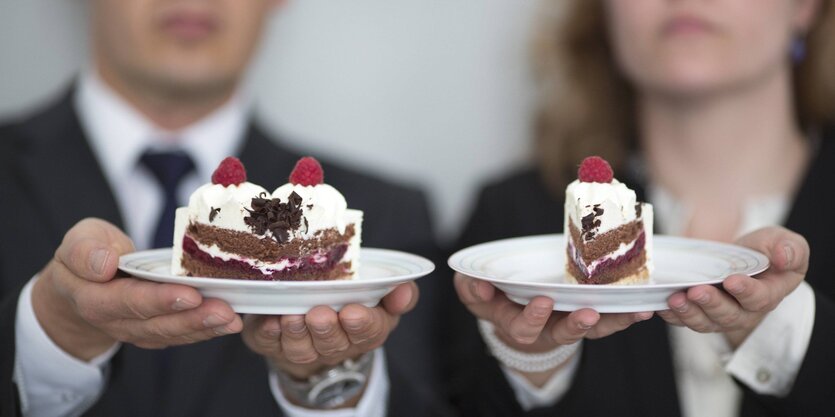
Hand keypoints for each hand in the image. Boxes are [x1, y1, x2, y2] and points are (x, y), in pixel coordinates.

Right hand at [32, 218, 242, 360]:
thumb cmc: (89, 254)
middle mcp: (116, 321)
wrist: (83, 282)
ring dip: (205, 327)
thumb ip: (85, 250)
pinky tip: (230, 322)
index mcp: (92, 297)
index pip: (126, 301)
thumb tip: (104, 263)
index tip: (189, 294)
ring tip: (233, 318)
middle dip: (192, 318)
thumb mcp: (79, 241)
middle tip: (224, 310)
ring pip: (172, 332)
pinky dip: (206, 330)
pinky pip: (181, 333)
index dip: (158, 300)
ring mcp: (137, 330)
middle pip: (155, 324)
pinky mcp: (156, 330)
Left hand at [241, 282, 417, 380]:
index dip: (362, 324)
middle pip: (333, 343)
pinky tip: (270, 320)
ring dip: (296, 333)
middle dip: (326, 330)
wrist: (314, 316)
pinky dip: (268, 333)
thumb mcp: (382, 295)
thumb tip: (405, 290)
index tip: (352, 312)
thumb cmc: (351, 300)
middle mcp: (335, 344)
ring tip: (292, 316)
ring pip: (301, 348)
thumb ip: (400, 292)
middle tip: (320, 314)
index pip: (370, 331)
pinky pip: (269, 343)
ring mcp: (303, 347)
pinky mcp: (273, 343)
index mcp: (365, 330)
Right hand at [454, 272, 650, 384]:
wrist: (510, 302)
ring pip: (590, 330)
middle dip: (574, 324)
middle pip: (560, 334)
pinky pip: (606, 319)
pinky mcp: (584, 316)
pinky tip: (642, 308)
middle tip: (589, 313)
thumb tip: (480, 286)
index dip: (533, 316)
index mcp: (514, 322)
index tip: (543, 300)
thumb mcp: (475, 290)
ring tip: (632, 313)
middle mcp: (543, 329)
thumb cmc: (491, 293)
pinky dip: (624, 315)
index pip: (522, 326)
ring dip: (612, 322)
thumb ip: (473, 287)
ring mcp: (565, 323)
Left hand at [657, 226, 808, 347]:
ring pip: (705, 322)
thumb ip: (789, 249)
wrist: (744, 259)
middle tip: (696, 291)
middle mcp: (745, 311)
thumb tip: (783, 257)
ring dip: (688, 313)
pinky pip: (684, 320)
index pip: (759, 298)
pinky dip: (671, 315)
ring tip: (674, 299)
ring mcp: (720, 315)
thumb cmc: (767, 250)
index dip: (746, 292)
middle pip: (728, 315)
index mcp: (769, 294)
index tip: (731, 281)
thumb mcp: (782, 242)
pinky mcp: (700, 313)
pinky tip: (659, 304)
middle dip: (711, 304)